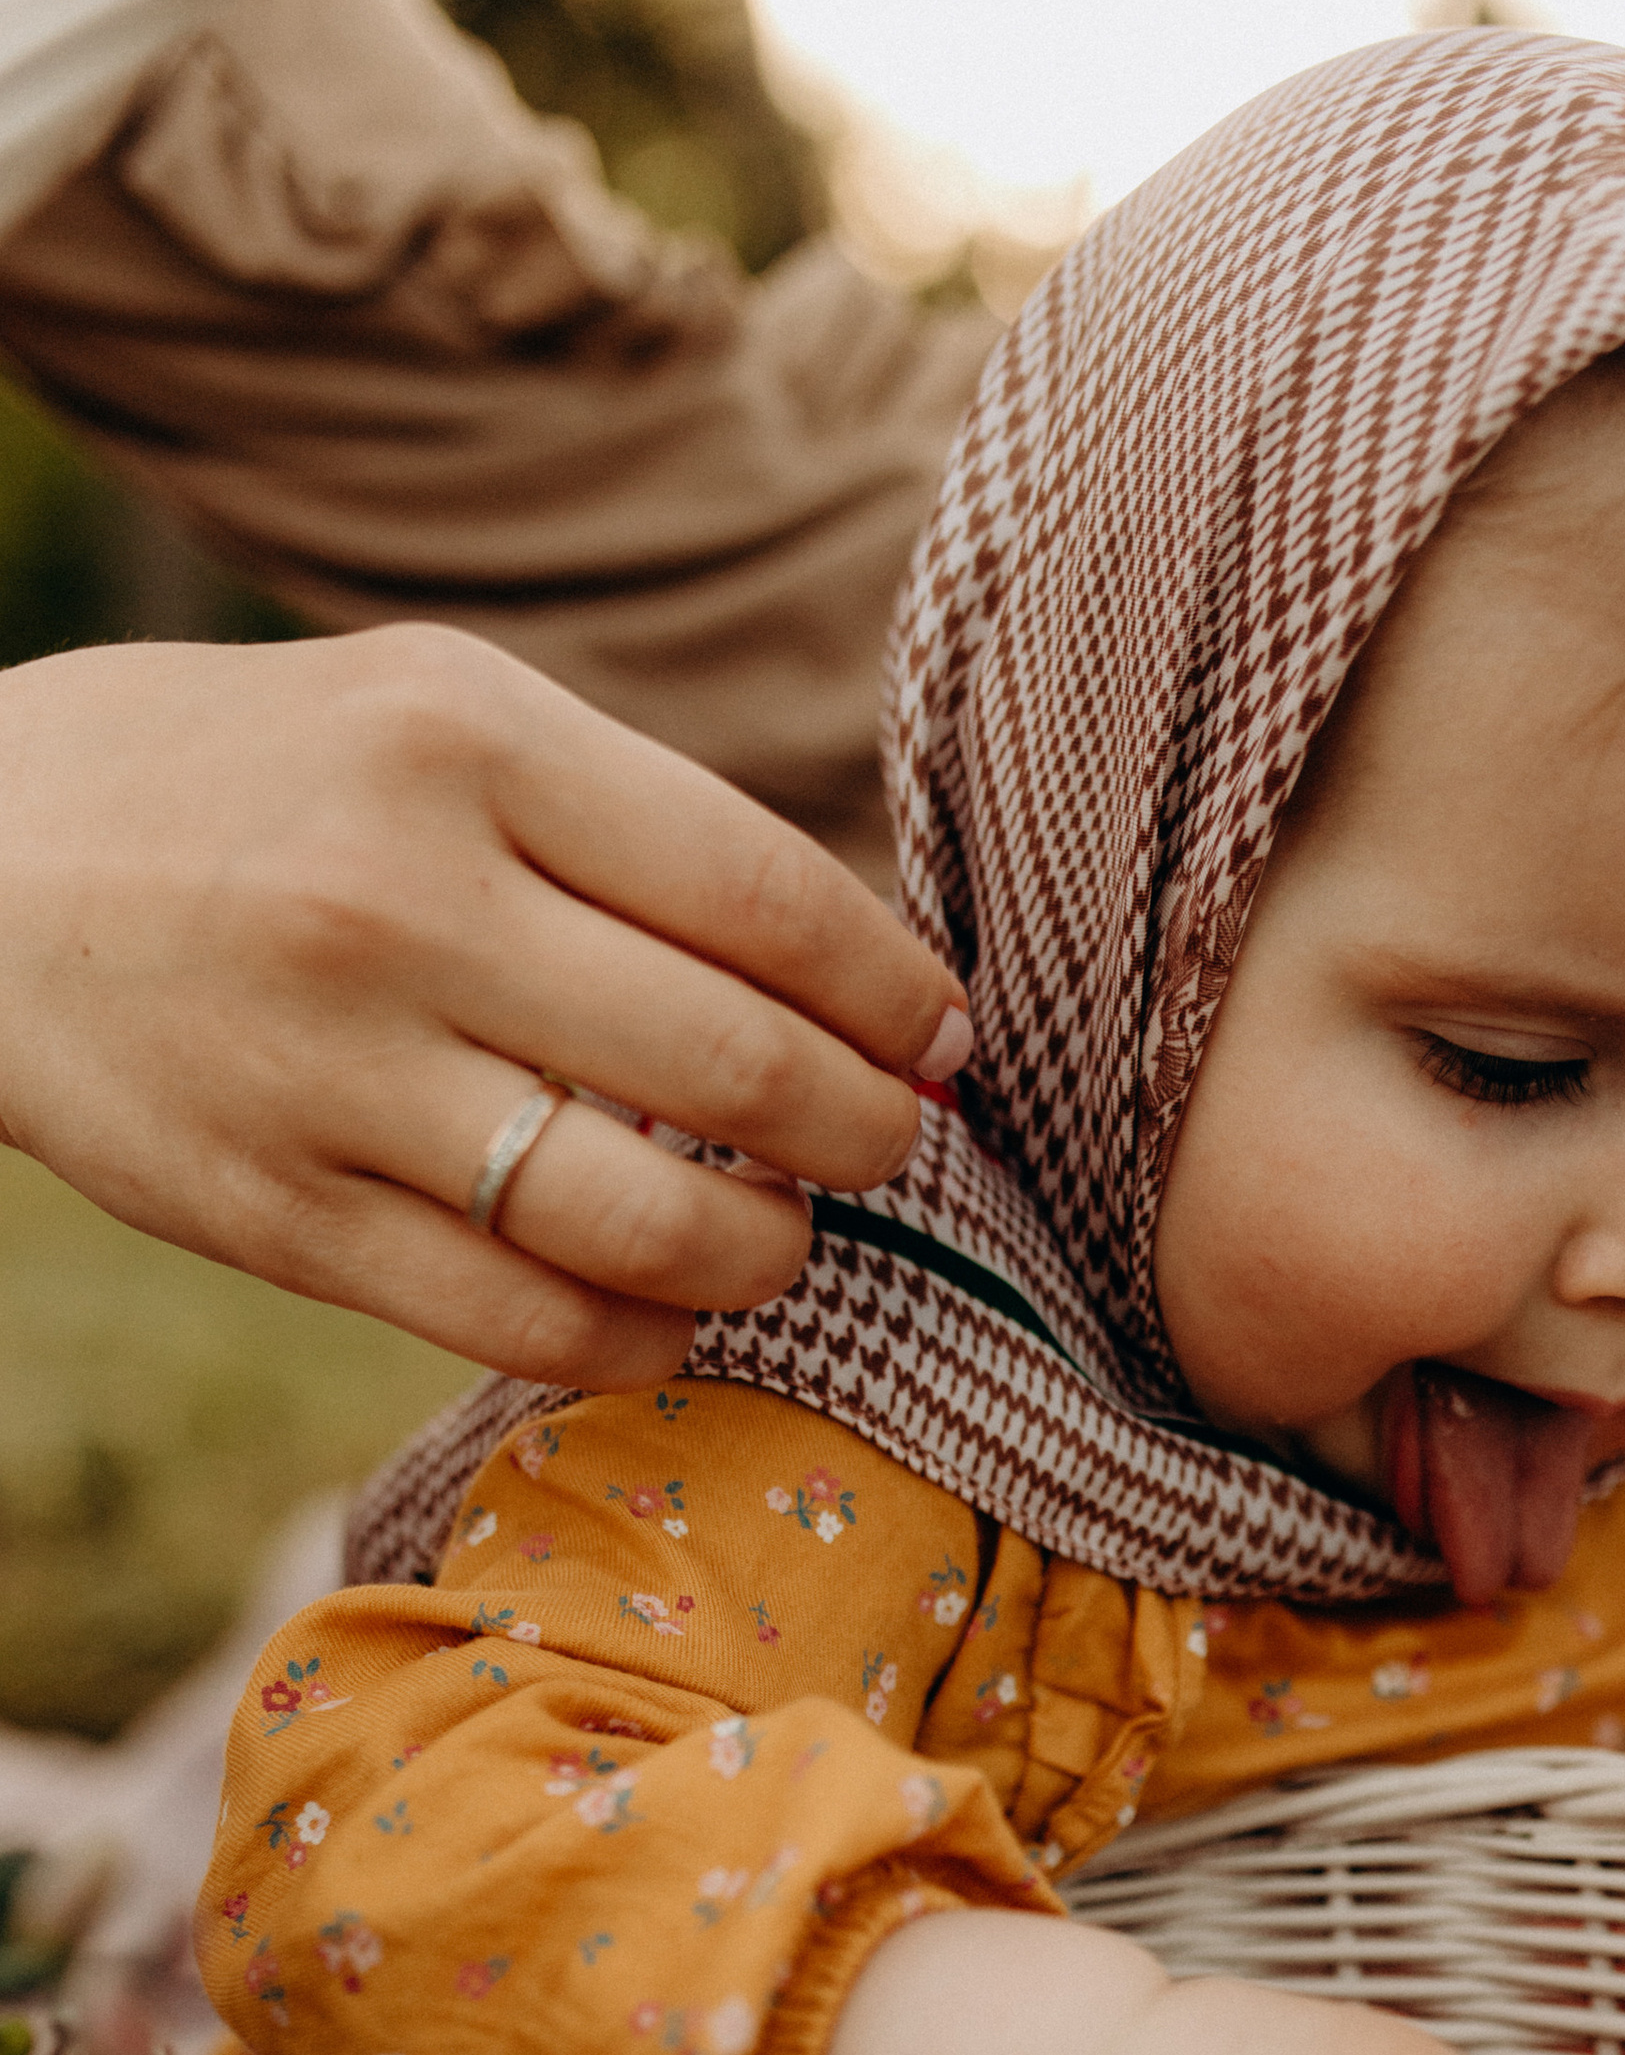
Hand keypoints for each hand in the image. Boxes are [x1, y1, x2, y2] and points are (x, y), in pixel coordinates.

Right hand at [0, 630, 968, 1389]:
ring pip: (649, 1222)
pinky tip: (661, 1305)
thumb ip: (627, 830)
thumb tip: (857, 983)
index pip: (768, 901)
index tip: (937, 1042)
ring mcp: (333, 1070)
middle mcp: (404, 901)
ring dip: (764, 1253)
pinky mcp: (279, 1214)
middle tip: (883, 1148)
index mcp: (468, 744)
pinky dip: (639, 1333)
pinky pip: (527, 1319)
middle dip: (861, 1136)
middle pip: (738, 1069)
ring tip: (774, 1235)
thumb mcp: (433, 721)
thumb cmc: (258, 789)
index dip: (893, 997)